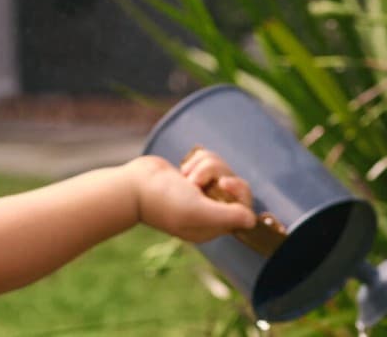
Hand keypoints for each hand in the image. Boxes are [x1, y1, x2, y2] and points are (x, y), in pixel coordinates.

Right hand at [126, 153, 257, 242]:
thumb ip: (228, 216)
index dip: (239, 193)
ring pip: (221, 169)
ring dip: (205, 166)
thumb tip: (253, 220)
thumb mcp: (198, 211)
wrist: (133, 186)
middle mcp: (210, 211)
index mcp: (213, 226)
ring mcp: (201, 193)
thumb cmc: (163, 200)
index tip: (225, 183)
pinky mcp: (192, 177)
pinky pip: (209, 162)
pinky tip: (183, 168)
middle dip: (218, 174)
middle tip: (199, 178)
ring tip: (186, 173)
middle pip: (234, 186)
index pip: (243, 209)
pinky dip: (198, 160)